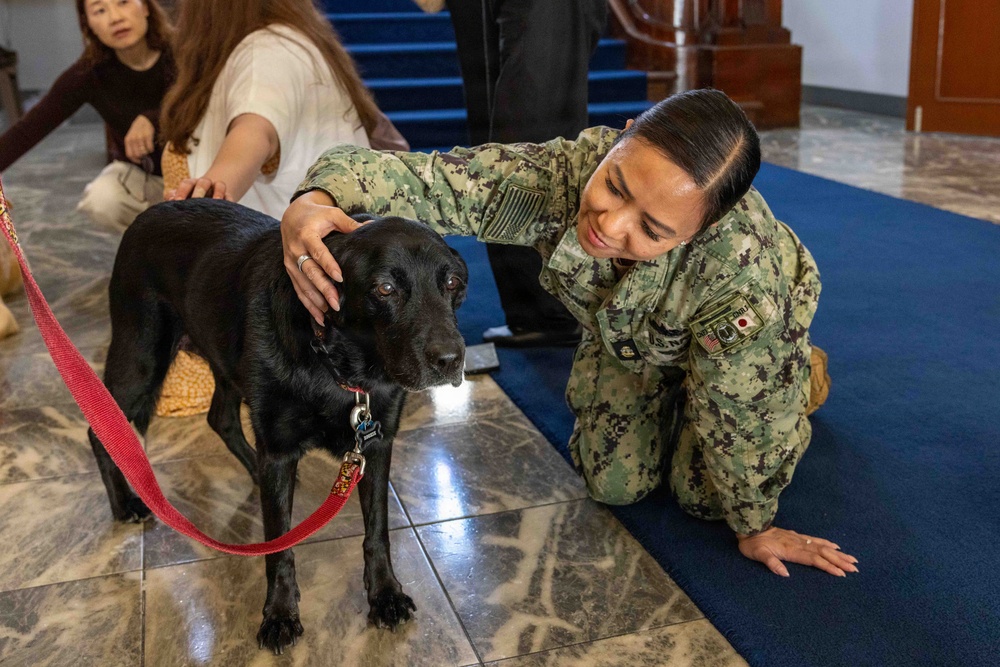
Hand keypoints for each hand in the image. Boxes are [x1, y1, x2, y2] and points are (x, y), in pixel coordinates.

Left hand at [124, 115, 154, 162]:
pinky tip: (151, 146)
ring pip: (144, 152)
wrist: (144, 120)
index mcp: (128, 140)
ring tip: (148, 148)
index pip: (129, 155)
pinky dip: (151, 149)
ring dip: (147, 152)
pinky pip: (150, 148)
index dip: (135, 160)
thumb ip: (132, 146)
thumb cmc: (138, 131)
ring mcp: (140, 138)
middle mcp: (133, 139)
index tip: (140, 161)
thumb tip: (138, 158)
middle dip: (142, 156)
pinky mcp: (147, 136)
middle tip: (145, 154)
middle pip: (137, 155)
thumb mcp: (131, 137)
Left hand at [166, 177, 229, 201]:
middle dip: (199, 191)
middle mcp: (204, 184)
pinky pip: (230, 197)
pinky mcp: (228, 197)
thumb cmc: (188, 204)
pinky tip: (227, 209)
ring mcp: (217, 189)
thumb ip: (173, 199)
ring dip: (218, 193)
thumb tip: (170, 201)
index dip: (182, 192)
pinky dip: (229, 202)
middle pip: (203, 182)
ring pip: (219, 186)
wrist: (205, 204)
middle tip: (195, 201)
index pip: (186, 184)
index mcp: (190, 184)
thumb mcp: (180, 200)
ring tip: (216, 203)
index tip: (178, 202)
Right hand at [280, 189, 364, 323]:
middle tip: (336, 303)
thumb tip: (370, 227)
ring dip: (316, 300)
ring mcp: (290, 262)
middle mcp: (295, 250)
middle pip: (309, 272)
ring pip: (303, 284)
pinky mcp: (290, 271)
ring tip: (330, 312)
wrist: (292, 216)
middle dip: (323, 289)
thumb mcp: (332, 214)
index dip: (328, 265)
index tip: (340, 278)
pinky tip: (320, 317)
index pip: (317, 252)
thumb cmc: (316, 215)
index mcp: (306, 235)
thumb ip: (349, 224)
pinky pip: (298, 290)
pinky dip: (308, 304)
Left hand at [737, 526, 858, 577]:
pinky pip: (815, 539)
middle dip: (839, 560)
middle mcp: (798, 543)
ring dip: (838, 553)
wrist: (749, 528)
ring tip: (852, 559)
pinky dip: (827, 543)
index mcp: (791, 550)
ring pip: (822, 546)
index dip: (827, 566)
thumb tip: (785, 574)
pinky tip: (835, 546)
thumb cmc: (753, 544)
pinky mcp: (797, 536)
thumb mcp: (758, 555)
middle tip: (855, 568)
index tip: (841, 573)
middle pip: (823, 552)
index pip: (813, 559)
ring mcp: (799, 539)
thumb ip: (772, 563)